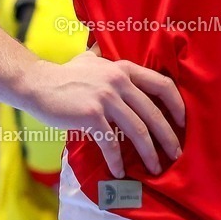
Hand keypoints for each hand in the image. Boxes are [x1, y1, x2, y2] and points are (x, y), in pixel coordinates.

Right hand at [27, 49, 184, 178]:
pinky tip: (119, 172)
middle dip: (168, 137)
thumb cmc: (66, 74)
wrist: (38, 84)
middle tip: (175, 155)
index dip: (176, 105)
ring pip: (137, 130)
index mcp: (124, 68)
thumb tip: (105, 47)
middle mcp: (118, 81)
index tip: (182, 124)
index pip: (162, 84)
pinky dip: (117, 160)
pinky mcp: (91, 115)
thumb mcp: (90, 58)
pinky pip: (111, 143)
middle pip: (153, 113)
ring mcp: (105, 98)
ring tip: (154, 168)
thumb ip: (103, 55)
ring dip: (148, 153)